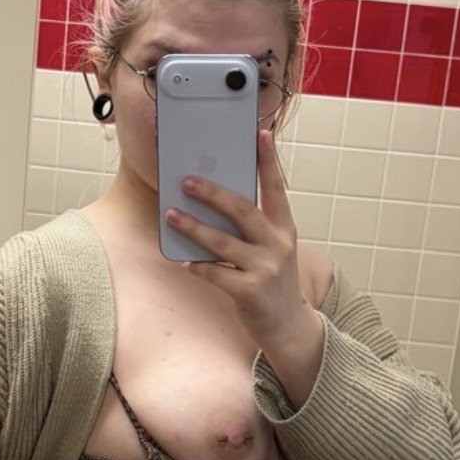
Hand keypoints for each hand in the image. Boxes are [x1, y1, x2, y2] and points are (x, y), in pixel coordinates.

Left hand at [164, 128, 306, 345]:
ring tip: (171, 214)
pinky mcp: (250, 292)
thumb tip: (215, 202)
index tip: (261, 134)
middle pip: (242, 210)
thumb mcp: (273, 249)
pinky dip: (198, 266)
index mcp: (283, 228)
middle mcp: (277, 244)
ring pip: (223, 242)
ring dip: (194, 227)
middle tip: (187, 181)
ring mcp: (265, 268)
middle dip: (212, 194)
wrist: (288, 326)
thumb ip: (252, 228)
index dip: (268, 160)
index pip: (276, 187)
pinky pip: (216, 274)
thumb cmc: (273, 280)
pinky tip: (182, 261)